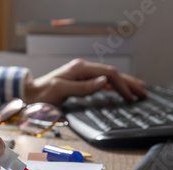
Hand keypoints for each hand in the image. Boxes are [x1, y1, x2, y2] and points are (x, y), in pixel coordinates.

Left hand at [24, 58, 146, 105]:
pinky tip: (120, 91)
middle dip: (128, 83)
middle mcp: (83, 69)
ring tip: (138, 91)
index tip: (131, 97)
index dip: (122, 85)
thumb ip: (83, 87)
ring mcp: (82, 74)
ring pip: (109, 77)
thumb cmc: (42, 94)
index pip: (108, 74)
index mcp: (80, 68)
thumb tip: (104, 81)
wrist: (29, 95)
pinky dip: (114, 86)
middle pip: (112, 74)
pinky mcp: (80, 81)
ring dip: (124, 84)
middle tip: (143, 93)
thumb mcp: (61, 90)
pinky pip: (102, 82)